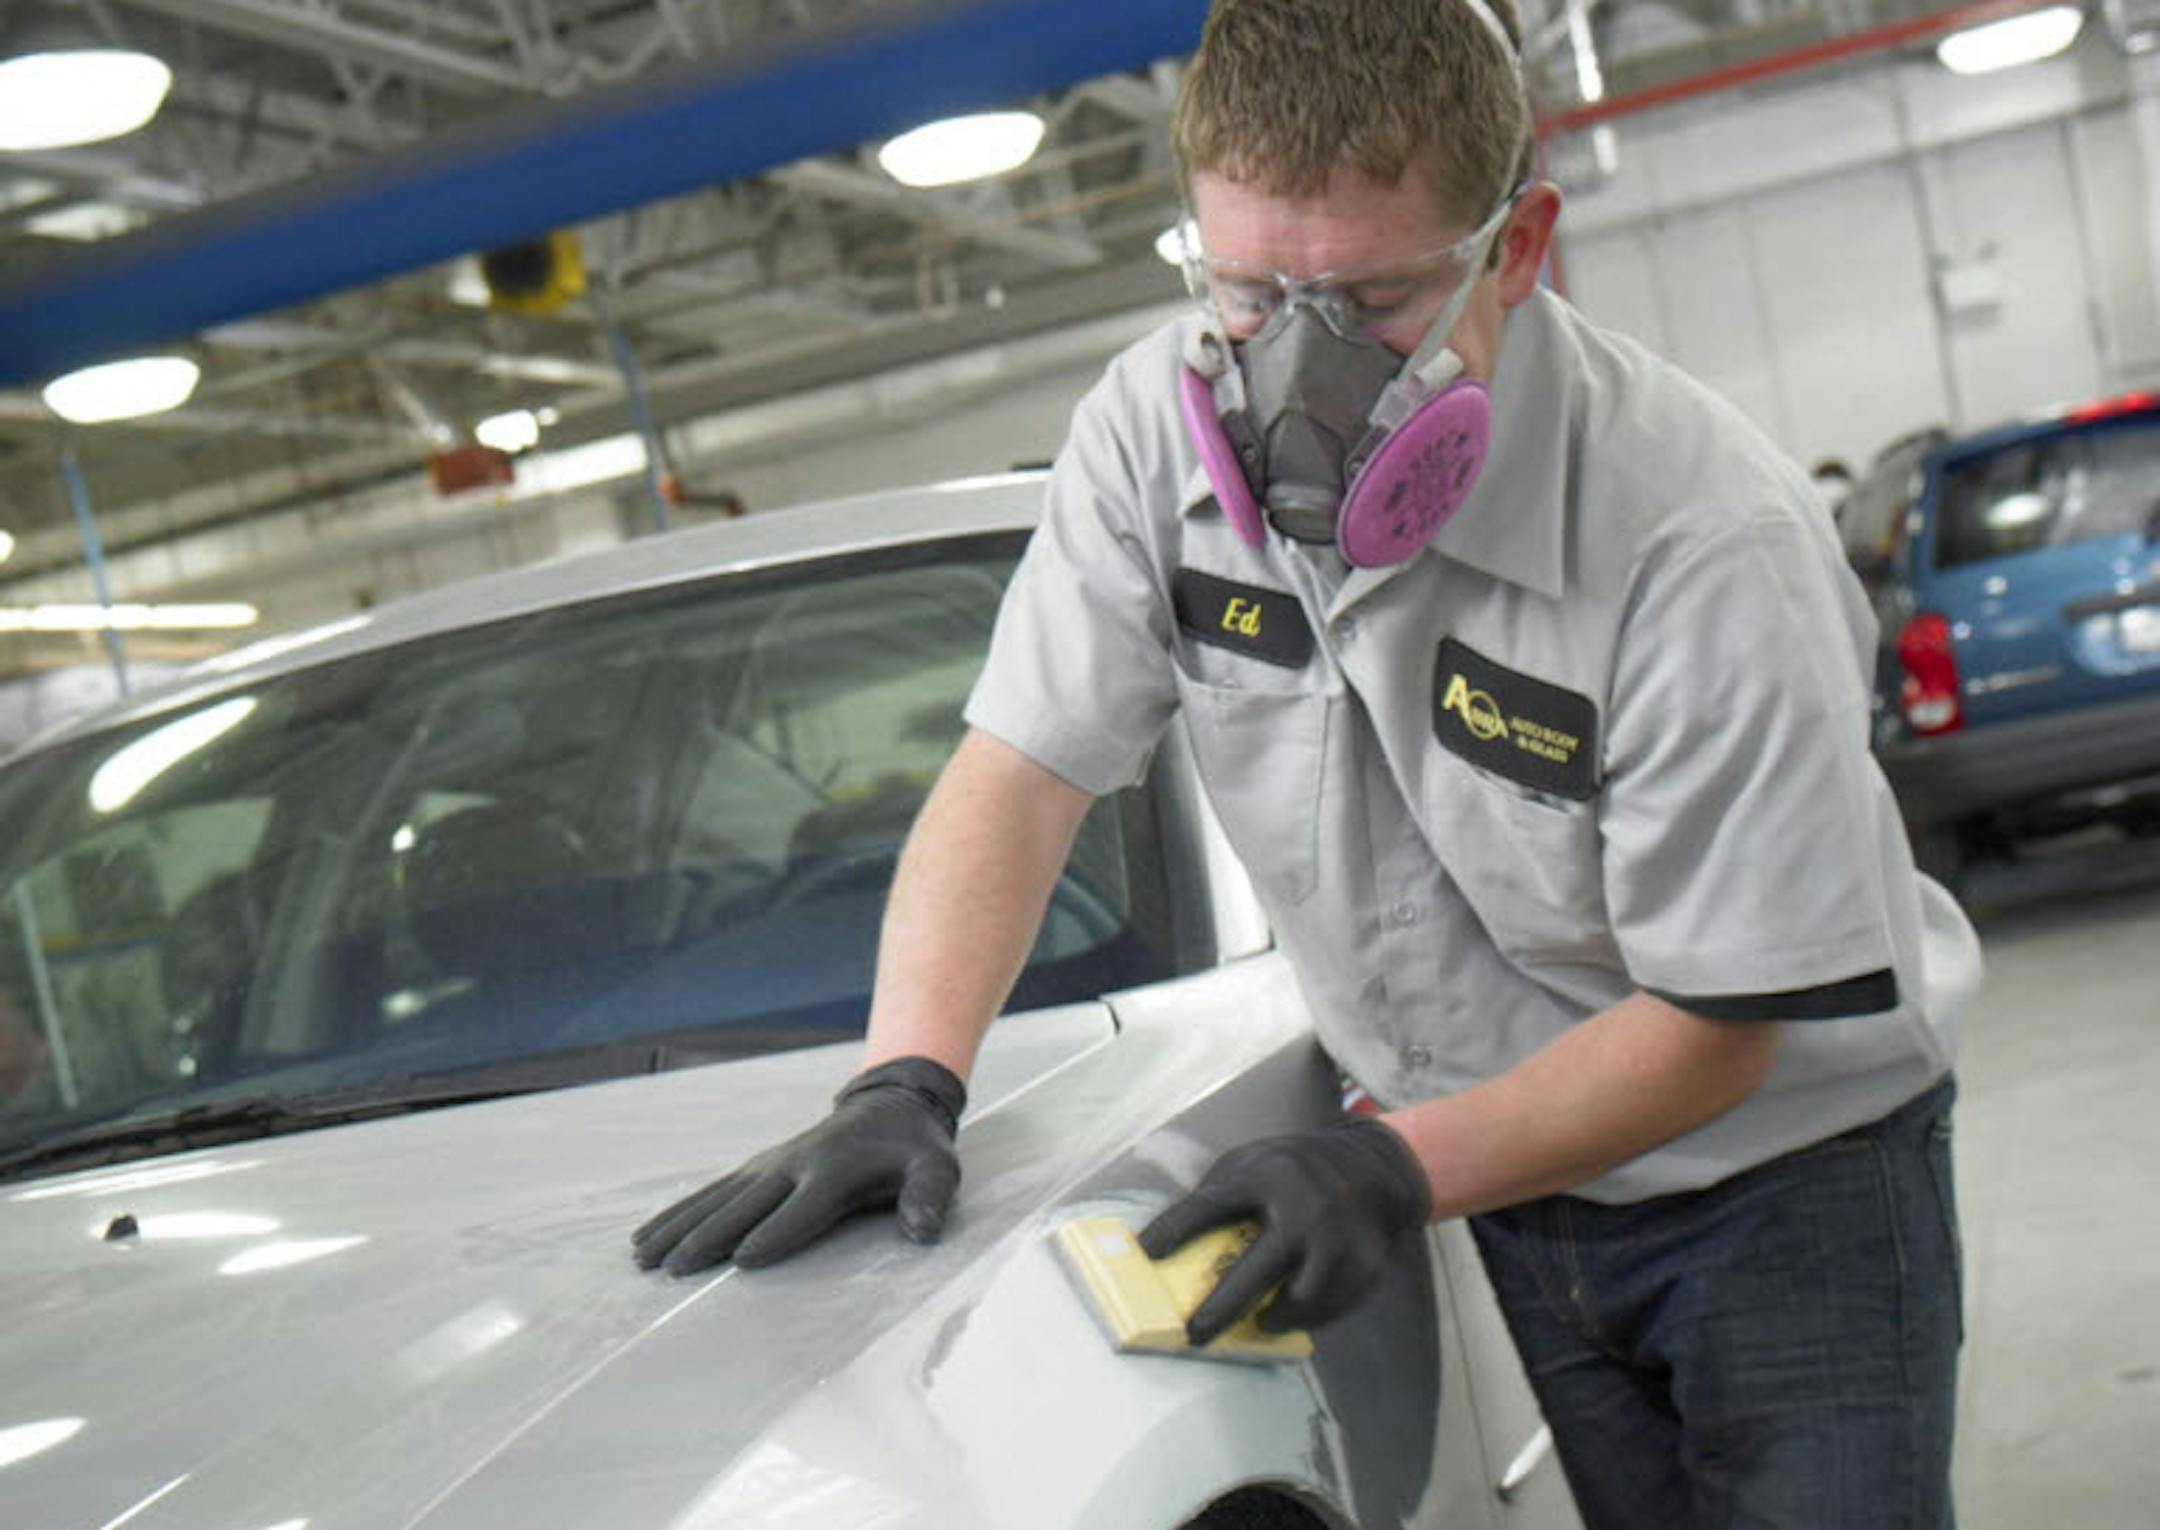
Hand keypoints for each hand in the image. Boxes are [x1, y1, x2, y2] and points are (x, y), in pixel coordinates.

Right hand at [632, 1056, 965, 1276]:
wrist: (890, 1105)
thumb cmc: (915, 1149)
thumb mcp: (937, 1168)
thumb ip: (931, 1197)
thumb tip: (923, 1231)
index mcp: (836, 1171)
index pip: (802, 1208)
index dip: (775, 1232)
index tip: (741, 1258)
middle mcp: (794, 1166)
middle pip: (746, 1205)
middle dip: (710, 1236)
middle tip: (675, 1267)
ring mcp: (770, 1165)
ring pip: (717, 1199)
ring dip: (679, 1226)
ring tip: (643, 1256)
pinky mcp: (758, 1168)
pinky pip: (712, 1192)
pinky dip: (678, 1213)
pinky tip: (647, 1235)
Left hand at [1138, 1119, 1430, 1345]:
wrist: (1369, 1168)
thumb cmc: (1291, 1173)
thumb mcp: (1252, 1164)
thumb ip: (1218, 1197)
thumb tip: (1164, 1246)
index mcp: (1267, 1173)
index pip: (1213, 1204)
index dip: (1176, 1228)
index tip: (1146, 1253)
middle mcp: (1306, 1204)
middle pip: (1259, 1267)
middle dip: (1222, 1307)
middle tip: (1194, 1334)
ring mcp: (1340, 1236)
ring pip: (1302, 1297)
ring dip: (1275, 1318)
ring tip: (1258, 1322)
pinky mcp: (1366, 1262)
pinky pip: (1332, 1307)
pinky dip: (1309, 1318)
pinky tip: (1293, 1314)